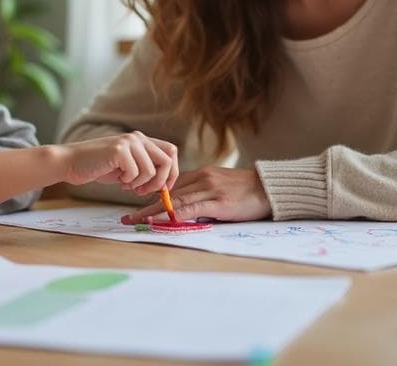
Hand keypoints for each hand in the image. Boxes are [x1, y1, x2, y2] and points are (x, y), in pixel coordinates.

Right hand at [57, 131, 177, 193]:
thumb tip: (166, 184)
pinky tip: (117, 180)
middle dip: (160, 182)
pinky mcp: (119, 150)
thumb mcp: (126, 167)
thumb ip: (145, 169)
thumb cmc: (98, 167)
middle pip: (166, 161)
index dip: (172, 172)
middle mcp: (137, 138)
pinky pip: (135, 173)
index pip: (170, 152)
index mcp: (141, 140)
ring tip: (126, 185)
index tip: (164, 188)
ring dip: (140, 184)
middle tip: (144, 191)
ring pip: (151, 171)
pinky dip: (127, 182)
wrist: (71, 163)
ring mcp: (128, 142)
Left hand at [123, 166, 271, 222]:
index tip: (136, 207)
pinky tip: (160, 221)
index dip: (152, 197)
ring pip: (174, 201)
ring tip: (136, 221)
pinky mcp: (218, 202)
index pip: (171, 186)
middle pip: (167, 194)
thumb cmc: (247, 192)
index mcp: (201, 175)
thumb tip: (188, 211)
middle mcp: (201, 179)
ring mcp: (209, 189)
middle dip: (145, 207)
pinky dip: (172, 215)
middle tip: (127, 218)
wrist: (269, 188)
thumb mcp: (221, 188)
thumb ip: (203, 196)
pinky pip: (190, 209)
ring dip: (152, 212)